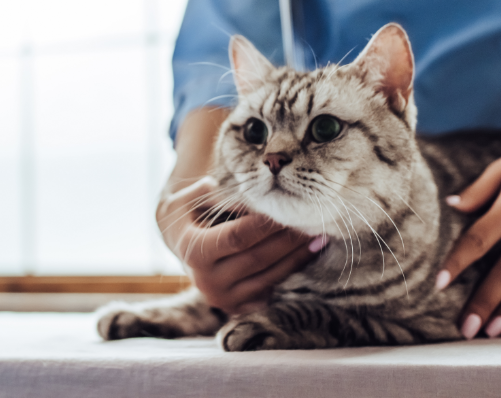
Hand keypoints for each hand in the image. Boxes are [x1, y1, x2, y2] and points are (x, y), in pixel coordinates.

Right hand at [159, 176, 315, 313]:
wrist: (180, 247)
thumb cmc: (189, 216)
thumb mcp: (186, 199)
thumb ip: (209, 193)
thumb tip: (239, 191)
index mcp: (193, 251)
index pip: (236, 237)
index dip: (264, 225)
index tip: (287, 208)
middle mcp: (206, 281)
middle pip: (257, 259)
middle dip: (287, 240)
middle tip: (312, 221)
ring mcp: (222, 298)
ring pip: (268, 277)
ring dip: (297, 257)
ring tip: (320, 237)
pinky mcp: (237, 308)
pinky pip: (271, 289)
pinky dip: (291, 271)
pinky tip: (309, 254)